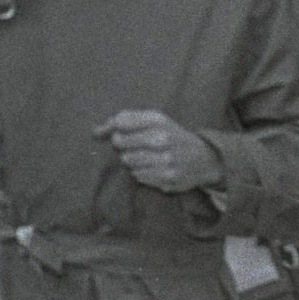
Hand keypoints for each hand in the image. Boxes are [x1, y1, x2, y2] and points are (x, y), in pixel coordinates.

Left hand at [96, 109, 224, 193]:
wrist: (203, 158)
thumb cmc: (170, 135)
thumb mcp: (151, 120)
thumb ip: (122, 120)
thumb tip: (94, 133)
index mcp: (157, 120)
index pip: (120, 122)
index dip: (116, 128)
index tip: (122, 131)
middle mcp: (162, 139)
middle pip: (120, 143)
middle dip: (122, 145)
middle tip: (135, 146)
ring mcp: (166, 160)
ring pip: (128, 161)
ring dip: (131, 160)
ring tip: (145, 157)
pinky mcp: (168, 178)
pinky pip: (138, 176)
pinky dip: (140, 173)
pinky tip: (152, 167)